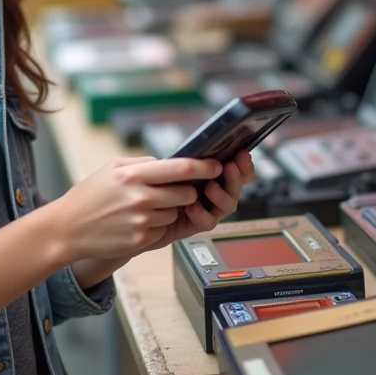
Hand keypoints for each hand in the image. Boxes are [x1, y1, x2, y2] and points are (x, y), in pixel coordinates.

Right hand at [46, 156, 221, 261]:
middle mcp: (140, 197)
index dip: (204, 167)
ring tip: (143, 208)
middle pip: (186, 193)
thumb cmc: (90, 195)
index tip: (217, 165)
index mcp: (134, 175)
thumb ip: (143, 164)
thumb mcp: (112, 168)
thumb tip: (170, 162)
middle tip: (171, 191)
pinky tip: (136, 222)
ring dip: (168, 210)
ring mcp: (142, 221)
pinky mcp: (141, 240)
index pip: (181, 168)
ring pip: (176, 213)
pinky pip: (163, 230)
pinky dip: (156, 226)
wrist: (67, 229)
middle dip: (186, 191)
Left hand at [138, 150, 256, 252]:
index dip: (243, 163)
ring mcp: (206, 209)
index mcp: (209, 174)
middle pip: (236, 186)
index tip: (242, 153)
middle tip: (229, 167)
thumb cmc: (147, 185)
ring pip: (227, 205)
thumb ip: (180, 160)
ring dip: (223, 195)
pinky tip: (191, 206)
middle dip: (237, 177)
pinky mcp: (194, 224)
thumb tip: (198, 149)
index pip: (235, 168)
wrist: (132, 214)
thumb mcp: (161, 166)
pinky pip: (208, 222)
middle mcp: (212, 191)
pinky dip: (202, 214)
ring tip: (210, 187)